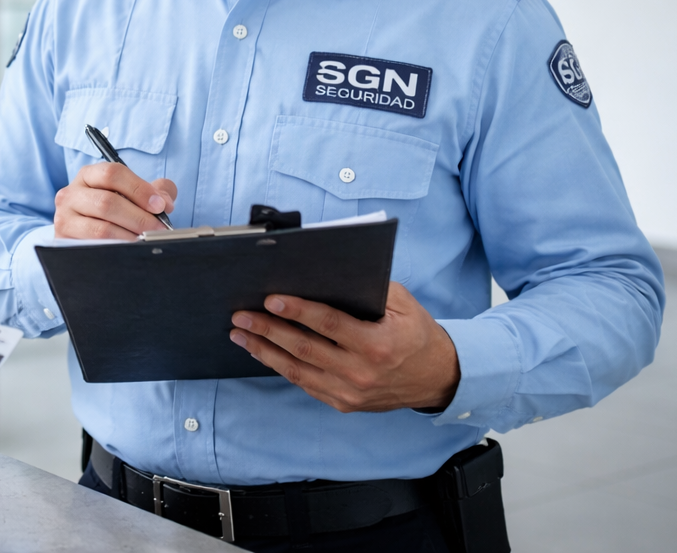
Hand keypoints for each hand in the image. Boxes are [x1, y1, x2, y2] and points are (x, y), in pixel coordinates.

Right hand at [54, 161, 177, 238]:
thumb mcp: (132, 195)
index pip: (112, 173)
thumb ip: (155, 191)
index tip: (160, 205)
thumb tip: (165, 201)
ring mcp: (64, 217)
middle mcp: (71, 193)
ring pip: (101, 228)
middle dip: (139, 217)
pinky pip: (94, 245)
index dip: (139, 189)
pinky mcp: (64, 240)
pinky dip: (117, 248)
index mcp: (88, 175)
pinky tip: (130, 249)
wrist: (86, 236)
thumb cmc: (114, 212)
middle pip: (107, 202)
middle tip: (159, 228)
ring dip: (130, 236)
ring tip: (146, 240)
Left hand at [229, 282, 460, 412]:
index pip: (328, 324)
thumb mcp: (403, 303)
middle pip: (304, 348)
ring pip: (297, 371)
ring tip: (240, 334)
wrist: (436, 378)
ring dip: (264, 351)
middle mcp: (361, 372)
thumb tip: (325, 273)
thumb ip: (368, 288)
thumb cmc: (415, 333)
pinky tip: (262, 352)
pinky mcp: (343, 403)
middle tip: (241, 315)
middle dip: (268, 330)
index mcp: (377, 344)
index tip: (271, 299)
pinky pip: (304, 384)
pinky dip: (280, 367)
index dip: (297, 311)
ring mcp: (350, 392)